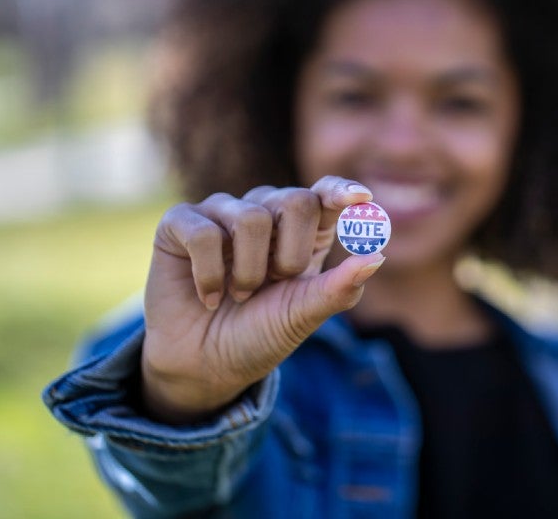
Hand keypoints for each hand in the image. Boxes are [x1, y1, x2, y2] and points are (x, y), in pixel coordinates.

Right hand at [141, 176, 383, 422]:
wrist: (205, 367)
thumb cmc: (259, 335)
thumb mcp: (304, 315)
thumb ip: (339, 288)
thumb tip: (377, 256)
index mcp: (302, 231)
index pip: (324, 193)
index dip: (341, 191)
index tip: (360, 198)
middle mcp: (264, 212)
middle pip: (295, 200)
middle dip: (290, 254)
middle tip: (274, 284)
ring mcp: (221, 213)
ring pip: (250, 218)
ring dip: (249, 273)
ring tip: (239, 296)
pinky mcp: (180, 224)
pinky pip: (204, 232)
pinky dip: (211, 275)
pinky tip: (209, 296)